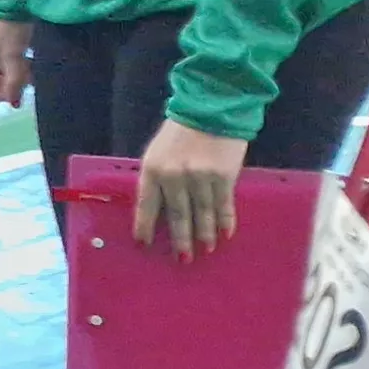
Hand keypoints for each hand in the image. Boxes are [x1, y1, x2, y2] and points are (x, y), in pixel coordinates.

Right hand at [0, 17, 31, 106]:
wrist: (8, 1)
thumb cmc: (8, 31)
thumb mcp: (13, 57)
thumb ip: (14, 81)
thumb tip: (14, 103)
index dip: (1, 95)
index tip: (19, 91)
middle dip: (9, 86)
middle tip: (27, 80)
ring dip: (13, 77)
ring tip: (28, 70)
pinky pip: (0, 66)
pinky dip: (12, 68)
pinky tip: (24, 63)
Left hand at [135, 118, 247, 257]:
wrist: (210, 110)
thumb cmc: (179, 134)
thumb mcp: (158, 153)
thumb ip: (158, 179)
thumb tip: (160, 211)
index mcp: (152, 169)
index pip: (146, 205)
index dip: (145, 226)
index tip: (144, 245)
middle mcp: (174, 176)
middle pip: (177, 215)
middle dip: (180, 239)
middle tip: (182, 259)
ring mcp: (200, 178)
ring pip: (201, 214)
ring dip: (204, 235)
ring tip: (205, 250)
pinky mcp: (223, 177)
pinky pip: (223, 205)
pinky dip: (225, 221)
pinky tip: (225, 235)